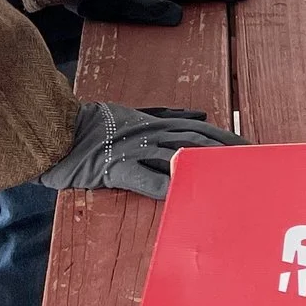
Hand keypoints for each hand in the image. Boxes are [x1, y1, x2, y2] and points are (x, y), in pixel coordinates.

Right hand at [36, 102, 241, 197]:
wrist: (54, 130)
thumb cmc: (92, 126)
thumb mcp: (134, 113)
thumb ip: (167, 114)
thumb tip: (198, 112)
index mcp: (154, 122)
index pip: (198, 128)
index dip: (224, 136)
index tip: (248, 145)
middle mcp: (149, 134)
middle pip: (196, 141)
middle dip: (225, 152)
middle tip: (251, 163)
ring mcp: (133, 150)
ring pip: (176, 155)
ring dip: (204, 166)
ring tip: (229, 176)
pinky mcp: (115, 168)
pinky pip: (143, 177)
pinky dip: (164, 184)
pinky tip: (182, 192)